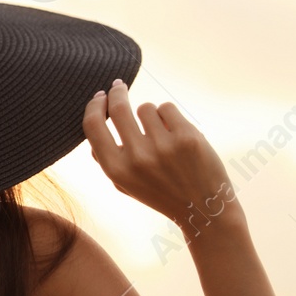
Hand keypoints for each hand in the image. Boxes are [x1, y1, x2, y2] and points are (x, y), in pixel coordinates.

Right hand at [83, 81, 242, 240]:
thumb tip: (93, 130)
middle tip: (119, 86)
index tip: (100, 96)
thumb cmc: (161, 194)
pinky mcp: (186, 136)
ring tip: (161, 133)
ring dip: (150, 114)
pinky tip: (176, 133)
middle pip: (118, 108)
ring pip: (145, 107)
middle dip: (117, 92)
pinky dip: (169, 116)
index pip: (93, 126)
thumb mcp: (126, 185)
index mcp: (117, 170)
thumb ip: (106, 161)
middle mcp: (137, 158)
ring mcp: (163, 146)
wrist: (202, 209)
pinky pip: (167, 108)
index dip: (94, 106)